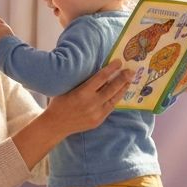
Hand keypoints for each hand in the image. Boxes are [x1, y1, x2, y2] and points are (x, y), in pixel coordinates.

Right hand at [11, 61, 130, 169]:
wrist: (56, 125)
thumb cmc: (60, 103)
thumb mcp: (68, 88)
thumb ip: (83, 82)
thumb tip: (97, 72)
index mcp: (82, 93)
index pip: (101, 77)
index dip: (111, 69)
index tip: (119, 62)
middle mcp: (92, 103)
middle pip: (112, 88)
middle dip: (123, 78)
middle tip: (131, 70)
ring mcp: (96, 113)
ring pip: (114, 99)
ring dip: (123, 89)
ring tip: (130, 80)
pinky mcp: (98, 120)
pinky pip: (110, 108)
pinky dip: (116, 99)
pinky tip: (120, 93)